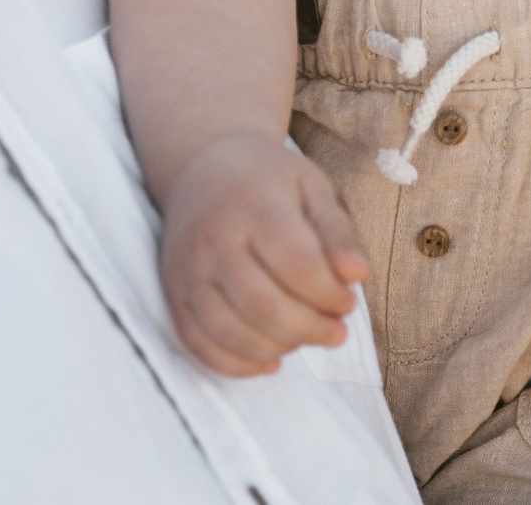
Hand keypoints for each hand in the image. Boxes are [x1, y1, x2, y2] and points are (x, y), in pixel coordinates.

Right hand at [159, 131, 369, 376]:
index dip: (328, 294)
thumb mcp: (311, 186)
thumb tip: (357, 275)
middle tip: (335, 332)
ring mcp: (187, 269)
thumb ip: (336, 230)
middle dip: (308, 329)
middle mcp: (213, 238)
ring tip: (304, 340)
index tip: (347, 302)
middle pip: (261, 304)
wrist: (202, 166)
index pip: (295, 264)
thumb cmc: (267, 179)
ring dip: (276, 349)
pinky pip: (197, 343)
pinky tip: (269, 361)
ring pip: (228, 331)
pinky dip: (235, 364)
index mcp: (254, 204)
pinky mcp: (173, 292)